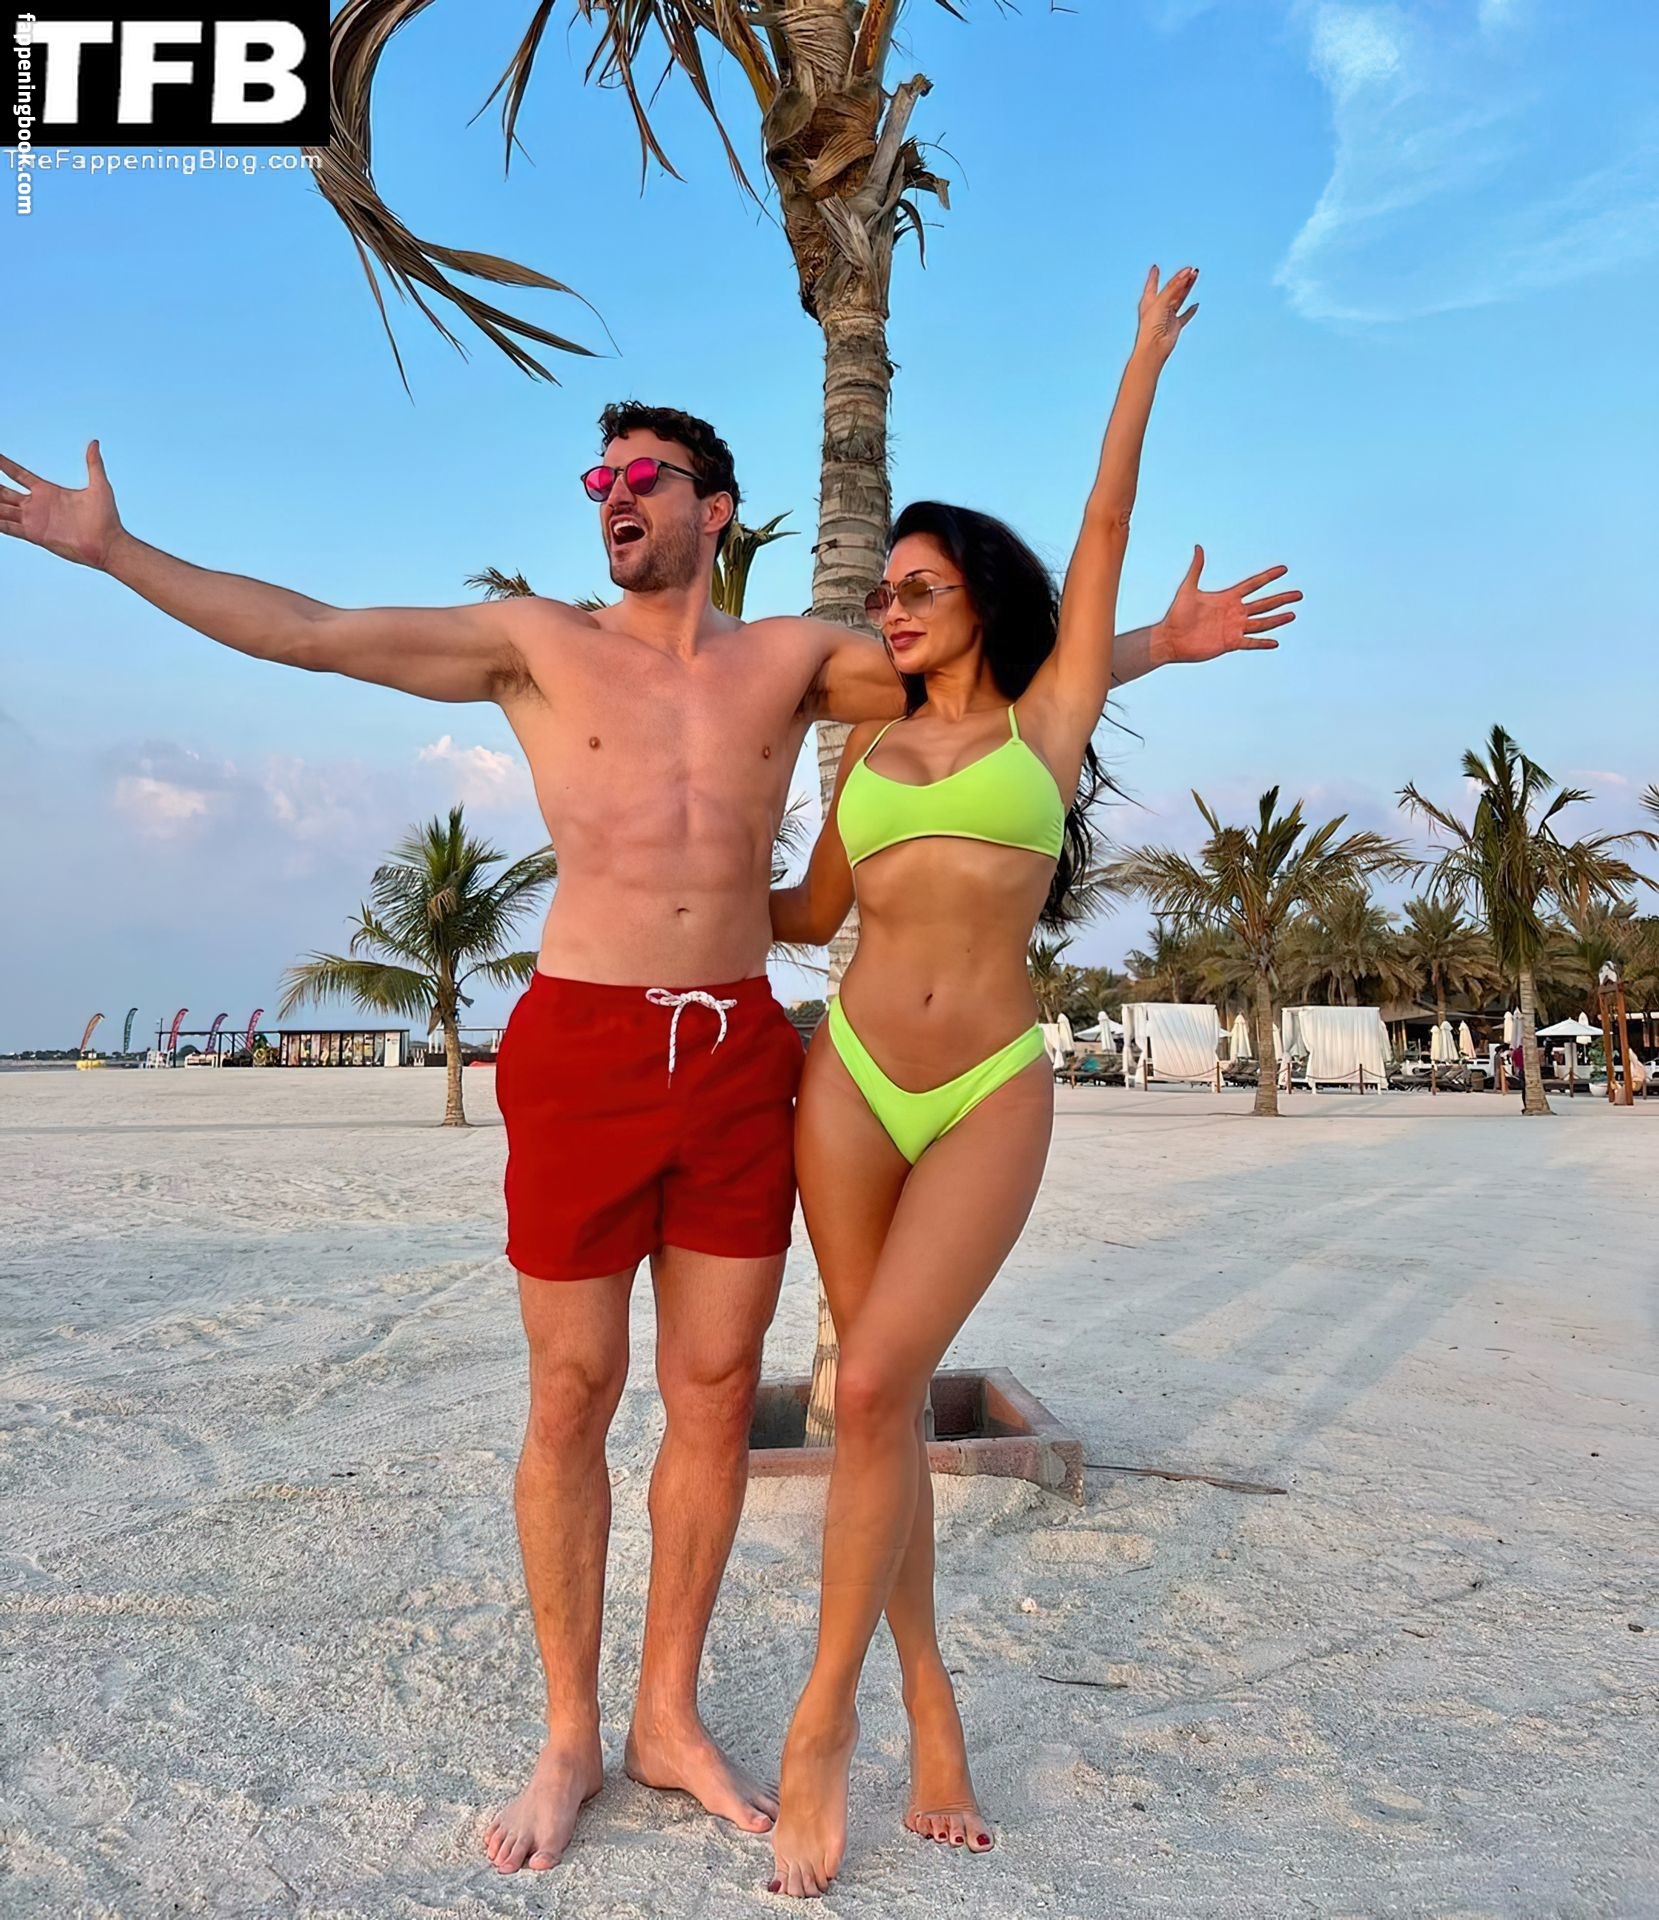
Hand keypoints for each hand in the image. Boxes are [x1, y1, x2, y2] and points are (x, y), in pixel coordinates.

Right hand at [0, 441, 123, 568]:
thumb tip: (94, 443)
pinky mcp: (35, 535)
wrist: (108, 544)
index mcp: (48, 491)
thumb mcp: (99, 486)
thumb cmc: (106, 518)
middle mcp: (37, 505)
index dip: (4, 464)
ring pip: (2, 509)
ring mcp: (34, 521)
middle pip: (5, 492)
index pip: (19, 474)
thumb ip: (94, 464)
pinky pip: (9, 528)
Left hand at [1134, 264, 1198, 367]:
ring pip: (1180, 298)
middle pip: (1171, 289)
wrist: (1154, 347)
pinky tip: (1196, 304)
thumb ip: (1174, 287)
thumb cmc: (1151, 325)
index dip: (1154, 276)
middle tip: (1190, 269)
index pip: (1152, 284)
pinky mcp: (1175, 326)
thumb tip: (1186, 273)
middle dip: (1180, 279)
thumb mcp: (1162, 301)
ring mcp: (1167, 316)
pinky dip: (1190, 311)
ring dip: (1187, 287)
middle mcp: (1158, 307)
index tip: (1155, 267)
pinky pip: (1185, 316)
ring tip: (1195, 275)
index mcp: (1149, 301)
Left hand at [1156, 545, 1300, 664]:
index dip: (1268, 577)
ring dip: (1277, 619)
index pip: (1253, 584)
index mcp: (1227, 598)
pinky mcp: (1230, 643)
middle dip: (1281, 599)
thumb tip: (1198, 547)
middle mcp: (1234, 612)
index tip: (1284, 569)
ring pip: (1261, 623)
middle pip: (1263, 604)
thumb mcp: (1188, 588)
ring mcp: (1234, 628)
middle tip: (1299, 594)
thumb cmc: (1177, 614)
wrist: (1171, 638)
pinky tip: (1275, 643)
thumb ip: (1196, 568)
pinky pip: (1250, 643)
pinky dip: (1262, 643)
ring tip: (1293, 614)